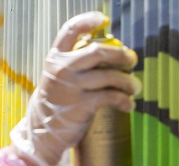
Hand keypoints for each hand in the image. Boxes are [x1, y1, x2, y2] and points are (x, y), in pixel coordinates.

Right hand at [11, 11, 140, 165]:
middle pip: (98, 52)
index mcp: (55, 59)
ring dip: (128, 82)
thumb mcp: (57, 77)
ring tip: (135, 87)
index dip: (87, 21)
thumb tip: (110, 53)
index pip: (69, 31)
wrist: (42, 131)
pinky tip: (129, 105)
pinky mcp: (81, 105)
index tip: (103, 20)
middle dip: (120, 55)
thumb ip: (75, 64)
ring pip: (110, 76)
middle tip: (132, 60)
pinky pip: (111, 97)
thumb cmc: (56, 101)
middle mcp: (62, 70)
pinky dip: (124, 100)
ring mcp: (71, 87)